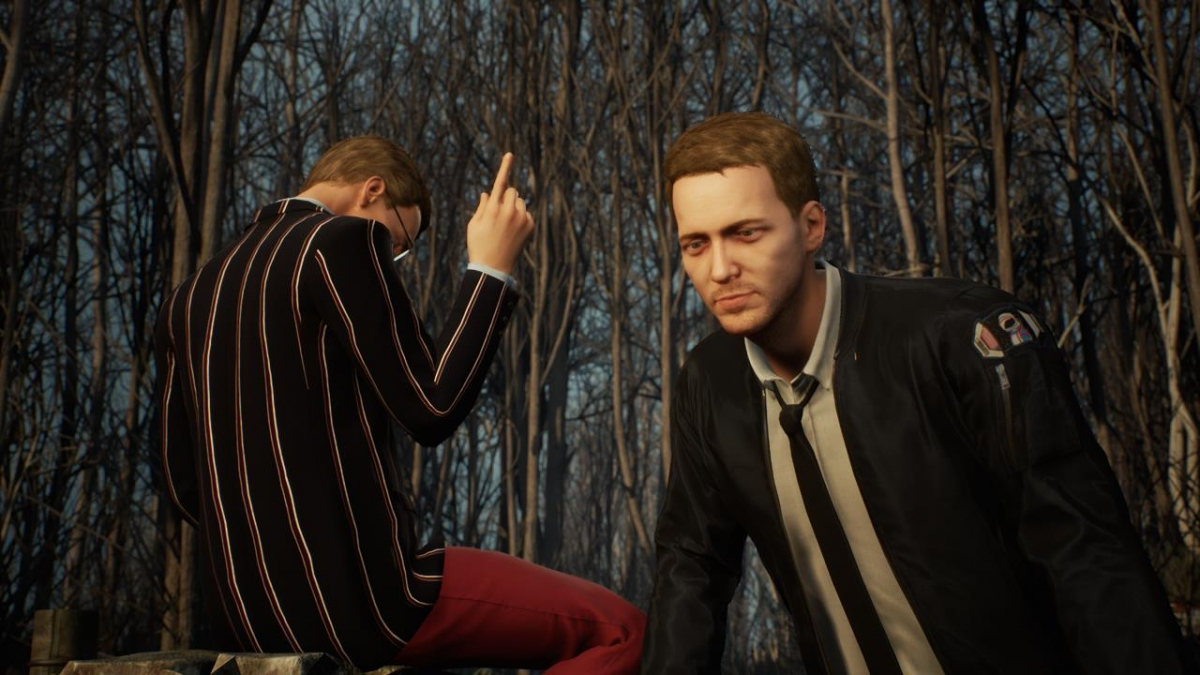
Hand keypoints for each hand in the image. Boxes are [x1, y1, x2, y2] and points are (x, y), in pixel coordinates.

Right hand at [466, 152, 534, 273]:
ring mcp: (521, 219)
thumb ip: (482, 206)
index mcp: (492, 209)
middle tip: (498, 212)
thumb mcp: (473, 225)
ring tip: (505, 225)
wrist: (493, 267)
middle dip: (506, 197)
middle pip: (512, 191)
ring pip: (520, 202)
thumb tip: (488, 193)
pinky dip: (520, 219)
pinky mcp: (530, 226)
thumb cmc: (478, 245)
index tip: (510, 154)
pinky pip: (526, 214)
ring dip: (513, 207)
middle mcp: (508, 211)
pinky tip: (512, 232)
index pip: (499, 183)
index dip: (505, 167)